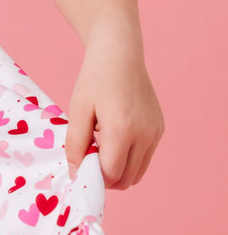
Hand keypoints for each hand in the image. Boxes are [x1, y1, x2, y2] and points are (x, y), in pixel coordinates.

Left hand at [65, 32, 163, 189]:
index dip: (92, 175)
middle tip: (89, 156)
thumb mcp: (78, 110)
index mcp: (122, 129)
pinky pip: (144, 157)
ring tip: (101, 147)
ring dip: (118, 170)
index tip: (80, 162)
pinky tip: (114, 138)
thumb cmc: (95, 79)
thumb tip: (77, 174)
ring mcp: (155, 132)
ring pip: (138, 173)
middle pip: (126, 179)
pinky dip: (129, 158)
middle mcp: (145, 134)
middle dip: (105, 177)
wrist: (120, 55)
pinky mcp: (159, 129)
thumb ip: (76, 144)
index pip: (111, 174)